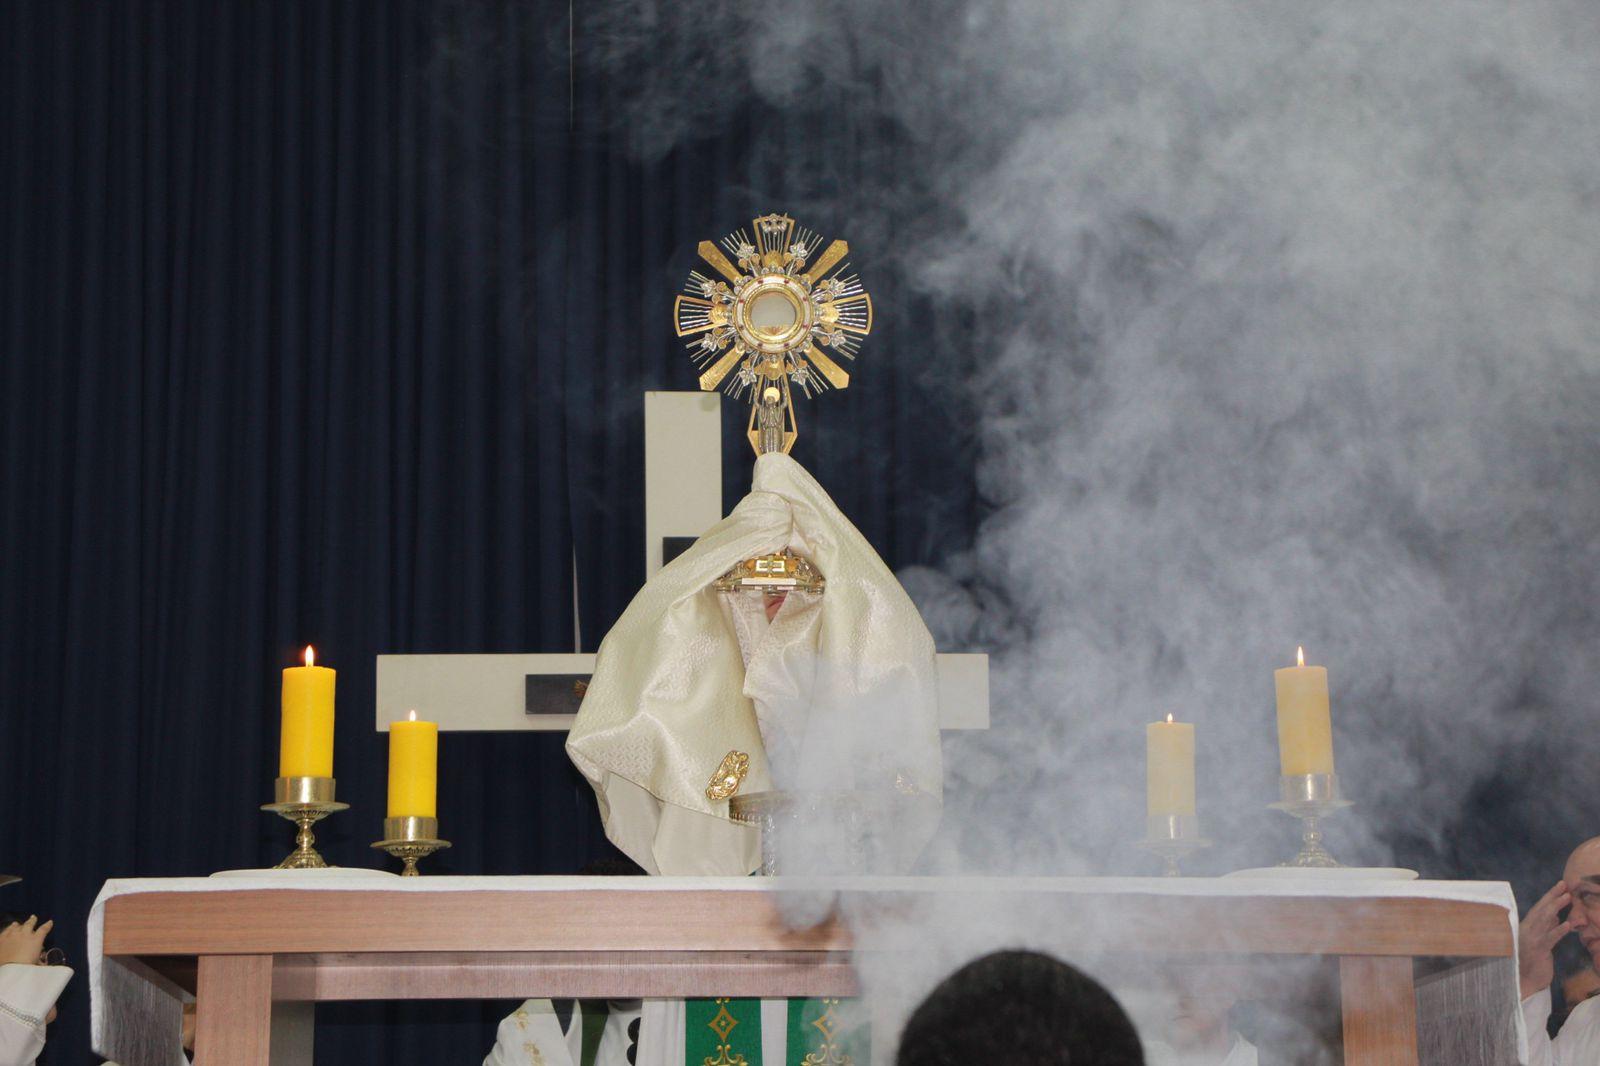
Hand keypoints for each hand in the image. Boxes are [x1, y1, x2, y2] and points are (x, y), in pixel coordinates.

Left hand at [0, 916, 52, 967]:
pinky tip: (7, 930)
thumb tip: (41, 962)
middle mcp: (25, 934)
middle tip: (33, 917)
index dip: (48, 925)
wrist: (11, 968)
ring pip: (15, 926)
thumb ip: (39, 960)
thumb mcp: (37, 963)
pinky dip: (6, 931)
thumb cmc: (27, 966)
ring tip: (16, 924)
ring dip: (17, 925)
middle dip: (32, 920)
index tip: (50, 922)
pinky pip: (4, 932)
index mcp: (36, 939)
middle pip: (29, 924)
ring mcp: (12, 935)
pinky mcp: (1, 939)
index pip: (43, 929)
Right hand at [1520, 880, 1572, 998]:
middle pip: (1541, 909)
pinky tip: (1568, 924)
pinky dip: (1558, 930)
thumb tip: (1556, 916)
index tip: (1561, 886)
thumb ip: (1546, 929)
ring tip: (1567, 898)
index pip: (1540, 908)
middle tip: (1565, 885)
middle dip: (1553, 896)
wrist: (1522, 982)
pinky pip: (1550, 938)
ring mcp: (1532, 939)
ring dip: (1556, 907)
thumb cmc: (1531, 963)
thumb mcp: (1541, 943)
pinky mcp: (1538, 951)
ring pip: (1544, 919)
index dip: (1550, 896)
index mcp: (1528, 927)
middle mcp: (1527, 930)